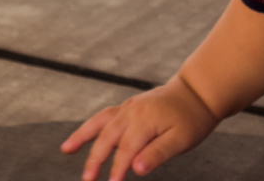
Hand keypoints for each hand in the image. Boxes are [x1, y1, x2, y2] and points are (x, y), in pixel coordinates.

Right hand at [60, 76, 219, 180]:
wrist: (197, 92)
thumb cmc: (192, 118)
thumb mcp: (181, 140)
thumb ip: (158, 153)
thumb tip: (136, 168)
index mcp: (144, 121)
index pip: (126, 150)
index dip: (117, 170)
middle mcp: (132, 112)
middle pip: (107, 137)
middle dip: (94, 160)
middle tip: (86, 180)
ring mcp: (128, 107)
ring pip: (100, 122)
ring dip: (82, 136)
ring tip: (66, 149)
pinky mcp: (128, 106)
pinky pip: (105, 115)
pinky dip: (92, 125)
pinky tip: (85, 135)